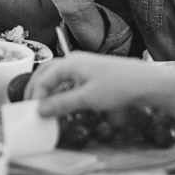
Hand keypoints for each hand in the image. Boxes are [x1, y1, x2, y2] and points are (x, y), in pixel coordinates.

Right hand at [26, 51, 163, 116]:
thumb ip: (62, 104)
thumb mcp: (88, 98)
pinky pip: (69, 81)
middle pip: (46, 72)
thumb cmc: (118, 87)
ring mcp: (84, 66)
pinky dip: (61, 92)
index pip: (43, 78)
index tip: (32, 114)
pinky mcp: (92, 74)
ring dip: (48, 91)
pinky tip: (62, 105)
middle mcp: (75, 60)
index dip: (34, 96)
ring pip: (57, 77)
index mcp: (71, 63)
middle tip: (29, 108)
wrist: (145, 81)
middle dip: (36, 89)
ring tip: (43, 109)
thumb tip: (39, 110)